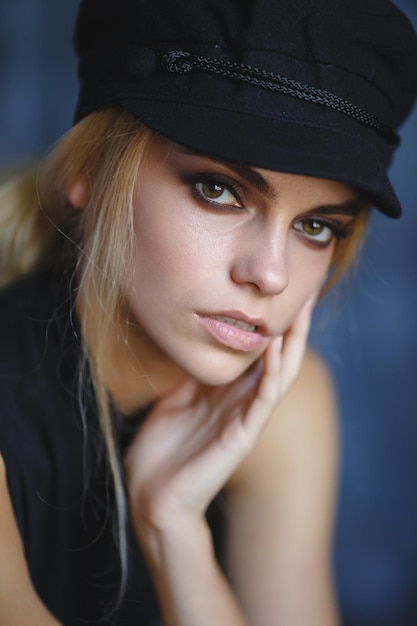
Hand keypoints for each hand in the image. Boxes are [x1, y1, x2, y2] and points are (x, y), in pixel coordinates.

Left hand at [125, 294, 314, 533]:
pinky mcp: (242, 436)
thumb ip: (192, 377)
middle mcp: (241, 403)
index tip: (276, 293)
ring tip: (302, 310)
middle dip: (292, 326)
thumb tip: (196, 346)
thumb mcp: (176, 400)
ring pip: (278, 374)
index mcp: (226, 394)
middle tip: (306, 291)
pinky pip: (263, 399)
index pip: (256, 353)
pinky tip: (274, 347)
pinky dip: (271, 373)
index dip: (268, 324)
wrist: (152, 496)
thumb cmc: (162, 451)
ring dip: (292, 343)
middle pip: (277, 358)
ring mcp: (245, 419)